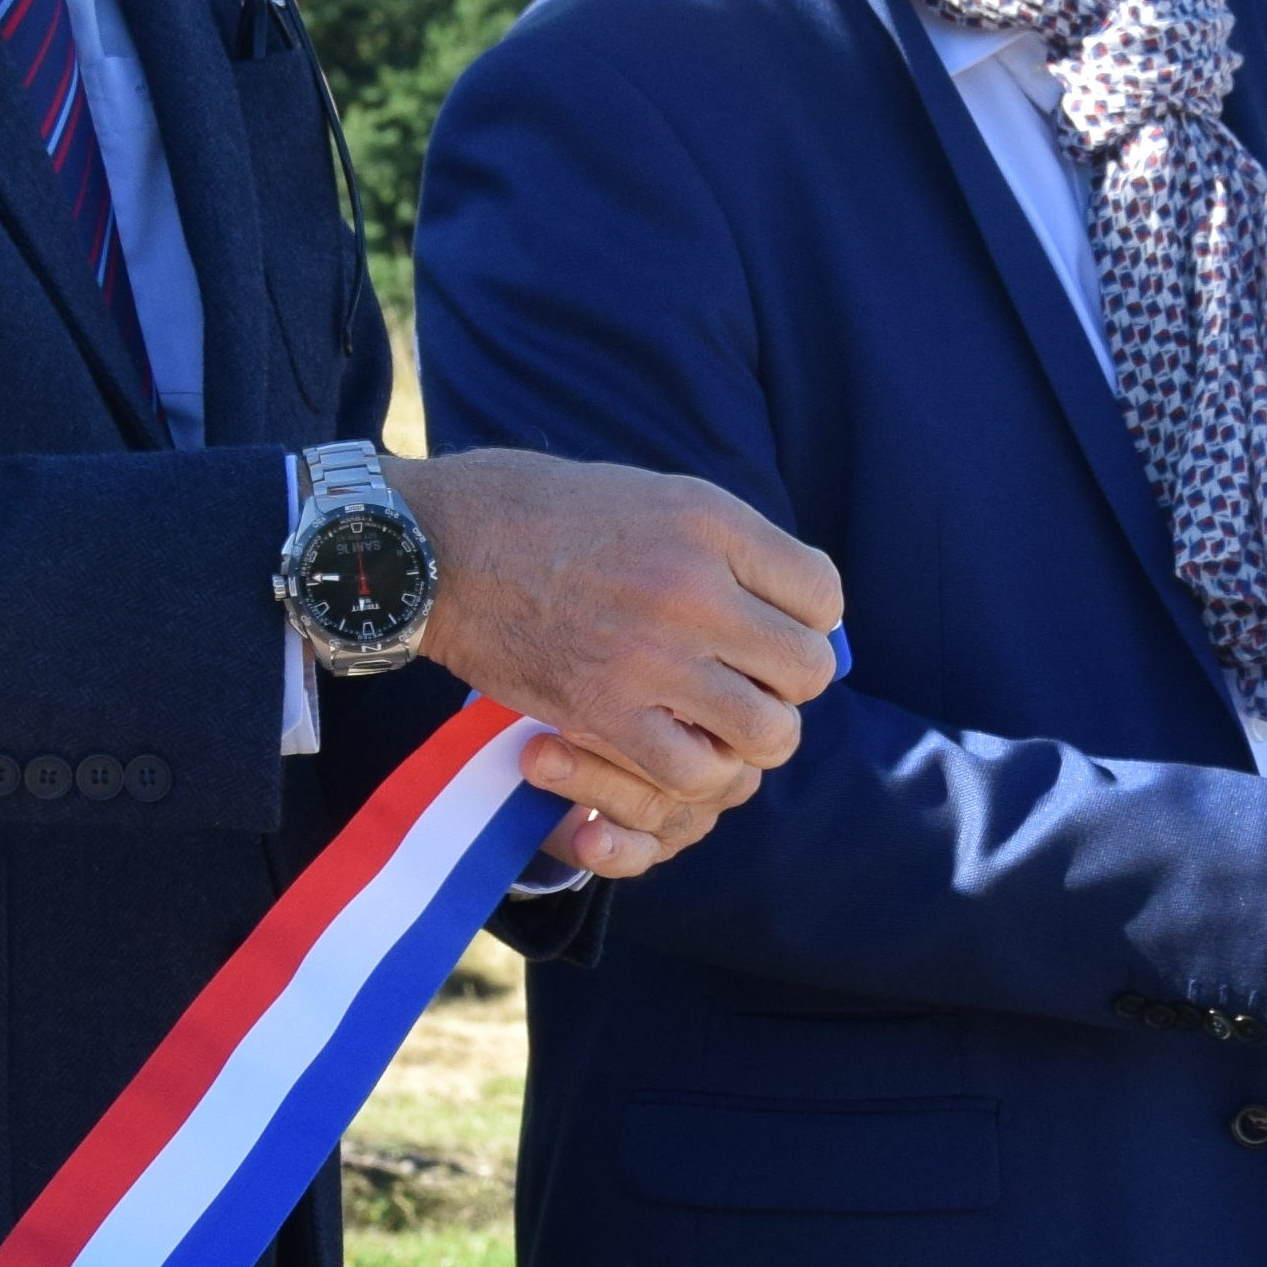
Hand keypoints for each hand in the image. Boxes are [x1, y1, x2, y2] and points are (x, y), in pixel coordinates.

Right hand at [396, 449, 843, 876]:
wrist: (441, 545)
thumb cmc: (543, 513)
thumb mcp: (654, 494)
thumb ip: (729, 545)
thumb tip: (791, 598)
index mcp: (710, 524)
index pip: (824, 594)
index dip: (807, 618)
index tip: (772, 624)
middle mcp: (692, 589)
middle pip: (807, 667)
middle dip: (788, 681)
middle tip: (749, 678)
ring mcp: (651, 656)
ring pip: (768, 731)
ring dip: (754, 734)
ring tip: (723, 721)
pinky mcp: (603, 713)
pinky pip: (694, 772)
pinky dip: (696, 772)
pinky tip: (674, 745)